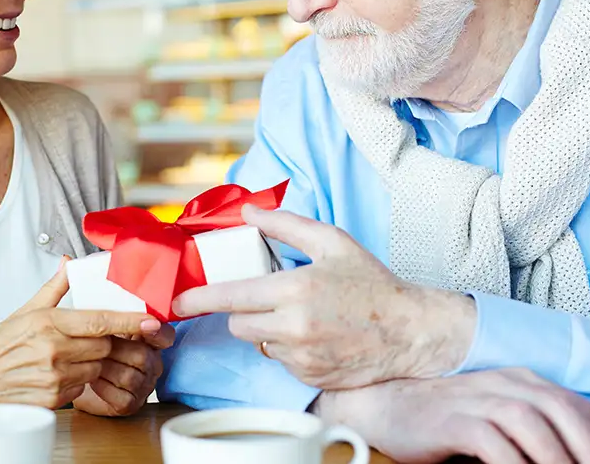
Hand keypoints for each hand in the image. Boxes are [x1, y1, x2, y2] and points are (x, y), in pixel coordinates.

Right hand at [0, 259, 161, 408]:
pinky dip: (78, 382)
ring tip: (69, 358)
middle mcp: (54, 350)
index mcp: (49, 323)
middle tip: (94, 341)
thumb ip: (53, 288)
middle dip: (106, 344)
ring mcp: (55, 377)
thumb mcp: (24, 311)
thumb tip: (68, 262)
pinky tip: (60, 375)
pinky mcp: (54, 399)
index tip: (152, 321)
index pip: (101, 321)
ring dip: (92, 364)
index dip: (130, 322)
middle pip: (105, 347)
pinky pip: (83, 389)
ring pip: (97, 369)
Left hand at [72, 324, 174, 416]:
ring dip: (105, 368)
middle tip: (93, 344)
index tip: (147, 325)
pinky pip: (123, 397)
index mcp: (150, 341)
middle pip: (143, 355)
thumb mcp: (102, 326)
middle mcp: (152, 364)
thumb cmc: (90, 348)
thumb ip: (115, 315)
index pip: (165, 336)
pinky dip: (104, 388)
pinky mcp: (131, 405)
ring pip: (130, 376)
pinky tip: (93, 381)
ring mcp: (144, 386)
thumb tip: (110, 294)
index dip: (158, 332)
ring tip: (89, 361)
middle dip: (115, 349)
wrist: (75, 376)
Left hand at [171, 206, 475, 388]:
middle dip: (243, 311)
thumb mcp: (332, 242)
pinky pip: (281, 362)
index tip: (178, 300)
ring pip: (258, 343)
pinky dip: (288, 349)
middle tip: (269, 299)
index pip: (231, 297)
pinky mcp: (310, 377)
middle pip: (237, 324)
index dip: (199, 298)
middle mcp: (294, 327)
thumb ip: (286, 225)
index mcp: (295, 290)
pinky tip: (316, 336)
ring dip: (268, 330)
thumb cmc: (371, 282)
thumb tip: (249, 212)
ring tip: (303, 317)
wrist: (411, 332)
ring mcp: (302, 357)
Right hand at [317, 369, 589, 463]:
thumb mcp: (494, 416)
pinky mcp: (450, 419)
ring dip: (556, 458)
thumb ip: (536, 429)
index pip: (574, 405)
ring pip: (531, 423)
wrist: (380, 405)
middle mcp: (501, 382)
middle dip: (589, 449)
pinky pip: (492, 441)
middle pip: (560, 409)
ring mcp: (475, 398)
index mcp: (518, 380)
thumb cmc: (442, 419)